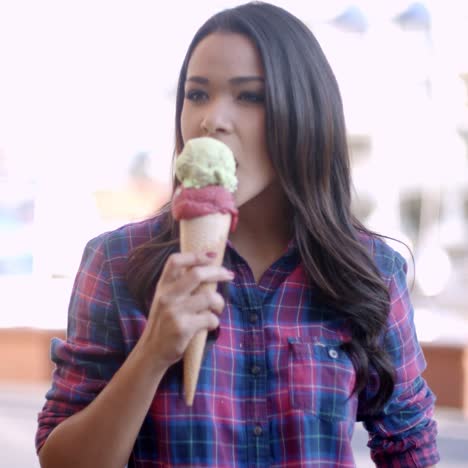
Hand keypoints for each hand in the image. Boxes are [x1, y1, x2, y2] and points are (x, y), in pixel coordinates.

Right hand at [142, 251, 232, 368]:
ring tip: (218, 308)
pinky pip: (210, 318)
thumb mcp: (165, 300)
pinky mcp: (183, 327)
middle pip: (197, 274)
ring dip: (220, 302)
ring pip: (209, 297)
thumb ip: (180, 286)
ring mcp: (174, 311)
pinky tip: (210, 324)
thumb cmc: (165, 323)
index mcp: (163, 286)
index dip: (196, 255)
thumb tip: (208, 270)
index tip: (212, 255)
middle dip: (218, 272)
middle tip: (229, 275)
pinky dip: (215, 321)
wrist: (152, 351)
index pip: (175, 261)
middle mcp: (167, 296)